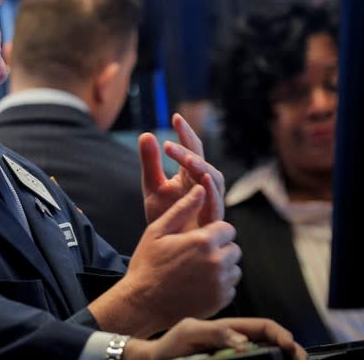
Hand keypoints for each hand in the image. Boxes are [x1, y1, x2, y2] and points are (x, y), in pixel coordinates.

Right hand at [89, 186, 240, 336]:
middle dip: (219, 249)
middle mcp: (216, 261)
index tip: (198, 239)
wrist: (142, 303)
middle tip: (196, 255)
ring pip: (234, 268)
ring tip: (197, 270)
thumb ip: (183, 209)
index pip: (227, 228)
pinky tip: (199, 284)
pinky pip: (231, 287)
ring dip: (221, 267)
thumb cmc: (147, 264)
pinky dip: (219, 285)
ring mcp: (220, 283)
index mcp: (203, 240)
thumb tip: (200, 188)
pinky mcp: (220, 300)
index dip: (214, 232)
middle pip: (233, 248)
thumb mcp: (157, 231)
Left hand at [123, 317, 306, 359]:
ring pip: (264, 359)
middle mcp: (235, 344)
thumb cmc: (171, 344)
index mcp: (229, 330)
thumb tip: (244, 343)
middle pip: (270, 345)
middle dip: (290, 351)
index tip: (292, 349)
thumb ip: (216, 332)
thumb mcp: (190, 331)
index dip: (281, 336)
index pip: (264, 328)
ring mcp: (232, 357)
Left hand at [139, 113, 224, 227]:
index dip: (186, 133)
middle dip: (190, 151)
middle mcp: (204, 186)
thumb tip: (147, 134)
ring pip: (215, 180)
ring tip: (188, 159)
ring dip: (202, 167)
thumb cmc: (165, 216)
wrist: (167, 247)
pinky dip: (211, 191)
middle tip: (171, 146)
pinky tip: (203, 180)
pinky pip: (216, 203)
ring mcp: (210, 202)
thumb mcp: (152, 186)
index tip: (176, 117)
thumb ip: (150, 162)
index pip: (192, 149)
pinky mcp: (212, 220)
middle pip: (203, 162)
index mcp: (190, 175)